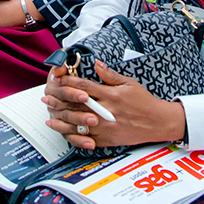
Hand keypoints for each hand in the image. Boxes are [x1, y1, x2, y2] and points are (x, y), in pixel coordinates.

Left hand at [42, 61, 186, 150]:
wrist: (157, 123)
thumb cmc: (144, 102)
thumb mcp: (129, 83)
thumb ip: (110, 75)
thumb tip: (95, 64)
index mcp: (111, 95)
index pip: (84, 87)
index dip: (68, 82)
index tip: (57, 79)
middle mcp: (106, 111)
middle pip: (77, 104)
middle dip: (60, 99)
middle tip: (47, 95)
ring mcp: (105, 127)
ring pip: (78, 122)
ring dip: (61, 118)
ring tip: (49, 114)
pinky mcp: (107, 140)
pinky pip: (86, 138)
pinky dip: (72, 135)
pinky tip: (63, 131)